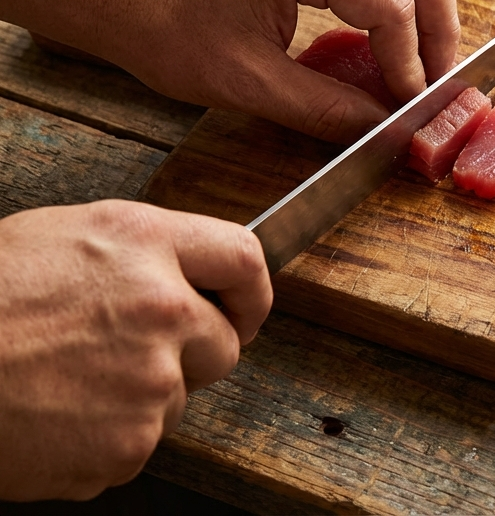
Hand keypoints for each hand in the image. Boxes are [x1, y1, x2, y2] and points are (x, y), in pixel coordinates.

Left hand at [0, 0, 459, 142]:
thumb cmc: (162, 26)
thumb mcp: (247, 83)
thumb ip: (327, 110)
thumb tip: (385, 132)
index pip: (392, 7)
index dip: (411, 64)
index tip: (411, 107)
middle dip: (439, 22)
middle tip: (437, 75)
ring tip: (422, 52)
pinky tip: (389, 25)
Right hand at [0, 201, 271, 500]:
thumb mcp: (57, 238)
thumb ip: (135, 255)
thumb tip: (180, 276)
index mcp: (143, 243)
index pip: (244, 258)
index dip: (252, 292)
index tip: (246, 311)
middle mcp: (161, 306)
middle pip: (224, 345)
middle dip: (188, 357)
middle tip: (119, 358)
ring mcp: (150, 380)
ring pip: (176, 401)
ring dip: (136, 400)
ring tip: (62, 383)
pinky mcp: (129, 442)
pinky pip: (136, 446)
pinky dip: (101, 442)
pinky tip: (52, 418)